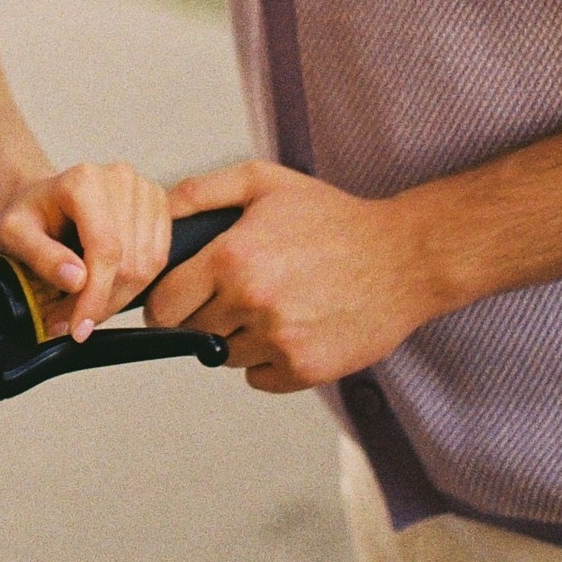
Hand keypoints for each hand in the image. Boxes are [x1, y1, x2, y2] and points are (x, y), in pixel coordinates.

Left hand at [0, 160, 174, 340]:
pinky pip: (157, 259)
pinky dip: (134, 284)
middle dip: (102, 303)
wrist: (42, 199)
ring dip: (118, 298)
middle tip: (73, 322)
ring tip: (86, 306)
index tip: (78, 329)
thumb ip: (41, 257)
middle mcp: (121, 180)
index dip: (95, 296)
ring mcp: (145, 191)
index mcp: (85, 182)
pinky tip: (107, 288)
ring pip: (146, 266)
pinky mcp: (158, 205)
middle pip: (129, 262)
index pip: (105, 250)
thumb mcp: (13, 235)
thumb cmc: (28, 215)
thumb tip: (77, 280)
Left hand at [146, 159, 435, 390]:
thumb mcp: (263, 183)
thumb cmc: (334, 219)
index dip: (168, 302)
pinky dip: (268, 361)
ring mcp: (278, 339)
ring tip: (275, 306)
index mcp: (231, 257)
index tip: (182, 297)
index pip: (164, 305)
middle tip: (241, 293)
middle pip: (193, 332)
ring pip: (225, 356)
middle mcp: (250, 301)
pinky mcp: (305, 369)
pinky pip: (258, 378)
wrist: (404, 257)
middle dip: (207, 315)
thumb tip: (157, 215)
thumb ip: (201, 193)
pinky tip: (294, 328)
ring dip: (239, 338)